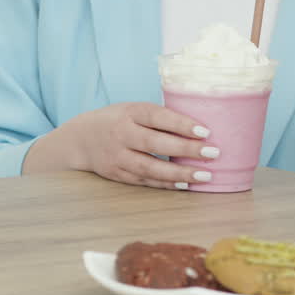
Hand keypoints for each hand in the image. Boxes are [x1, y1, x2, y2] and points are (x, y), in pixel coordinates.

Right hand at [25, 102, 218, 187]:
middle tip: (213, 153)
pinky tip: (185, 184)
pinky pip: (145, 180)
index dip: (181, 124)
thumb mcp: (134, 109)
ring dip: (179, 173)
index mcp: (129, 112)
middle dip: (186, 149)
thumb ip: (159, 117)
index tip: (206, 131)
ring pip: (150, 167)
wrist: (81, 139)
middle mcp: (121, 134)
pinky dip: (166, 184)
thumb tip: (198, 127)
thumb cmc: (118, 120)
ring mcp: (117, 156)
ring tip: (204, 175)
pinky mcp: (117, 174)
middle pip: (156, 143)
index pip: (158, 117)